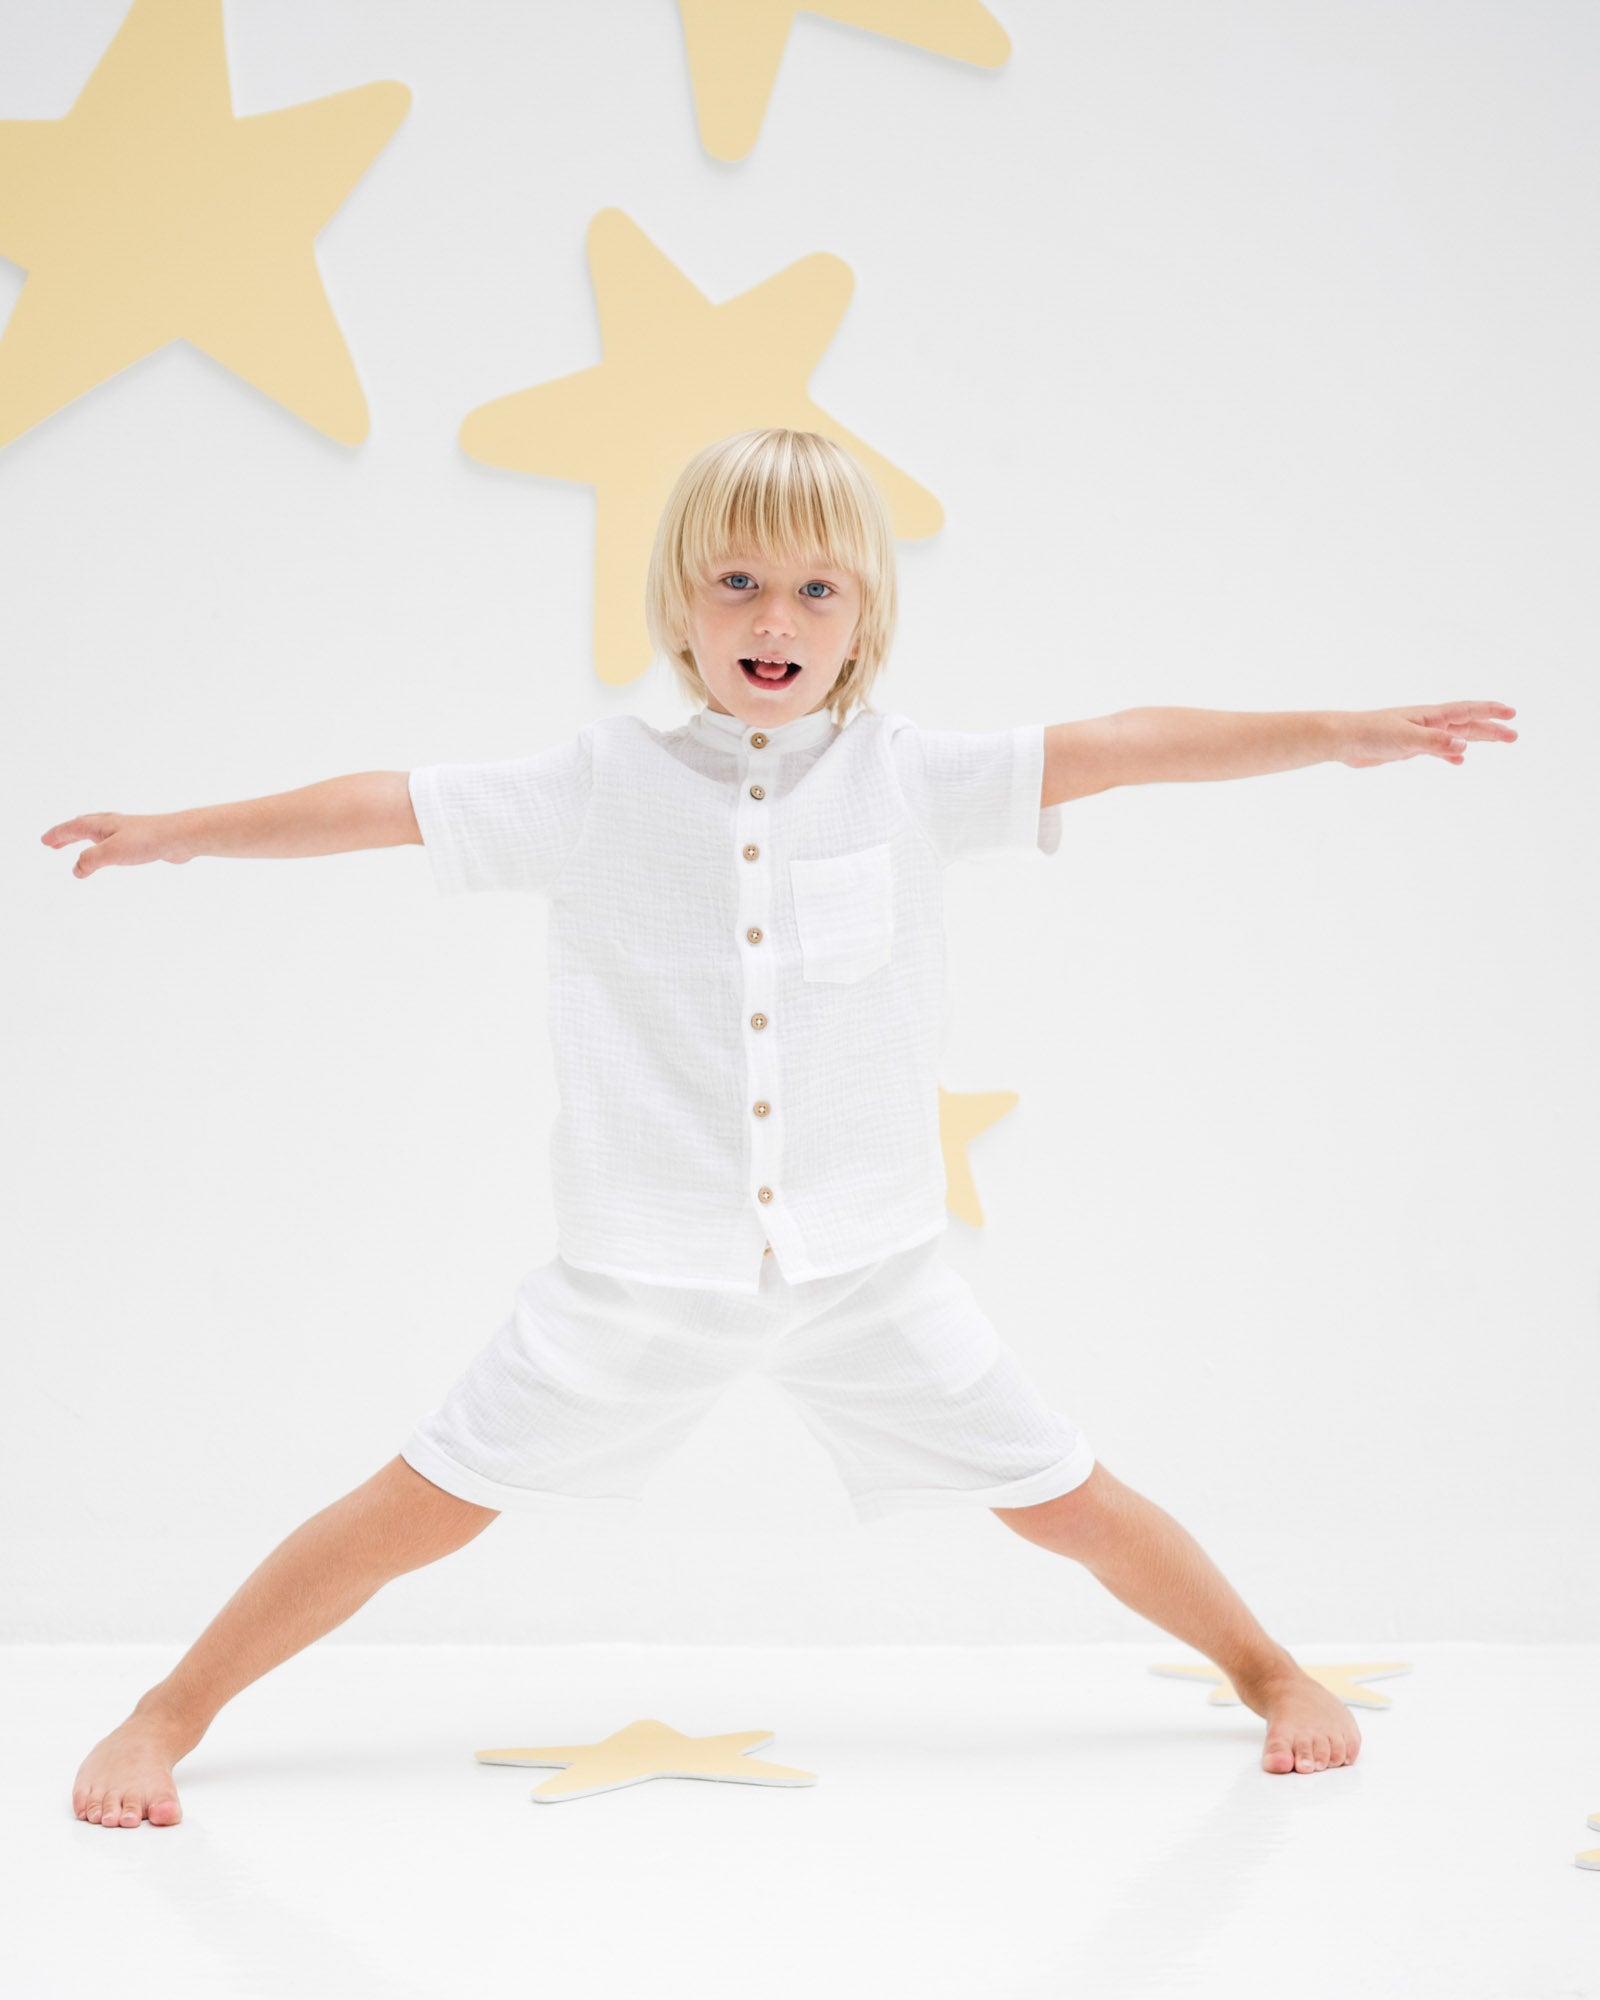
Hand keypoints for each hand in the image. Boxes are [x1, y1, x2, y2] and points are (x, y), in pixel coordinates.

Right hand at [39, 812, 189, 878]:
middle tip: (53, 843)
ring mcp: (127, 831)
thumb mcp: (111, 852)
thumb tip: (76, 870)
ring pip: (99, 832)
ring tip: (78, 844)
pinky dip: (104, 845)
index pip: (72, 828)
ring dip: (84, 838)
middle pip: (83, 827)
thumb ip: (90, 861)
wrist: (180, 837)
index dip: (57, 835)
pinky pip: (114, 841)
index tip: (44, 841)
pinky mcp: (141, 840)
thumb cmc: (147, 840)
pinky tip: (112, 851)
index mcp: (101, 825)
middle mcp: (112, 825)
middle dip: (67, 835)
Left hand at [1335, 701, 1516, 768]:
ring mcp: (1418, 734)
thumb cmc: (1371, 733)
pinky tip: (1459, 760)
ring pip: (1455, 736)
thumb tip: (1465, 745)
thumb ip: (1436, 743)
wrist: (1344, 740)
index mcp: (1430, 716)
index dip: (1490, 711)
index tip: (1512, 713)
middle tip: (1514, 736)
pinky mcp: (1407, 747)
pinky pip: (1437, 749)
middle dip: (1491, 729)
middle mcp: (1427, 723)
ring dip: (1476, 739)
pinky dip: (1451, 753)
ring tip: (1498, 742)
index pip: (1467, 711)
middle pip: (1466, 724)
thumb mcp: (1406, 739)